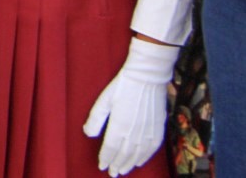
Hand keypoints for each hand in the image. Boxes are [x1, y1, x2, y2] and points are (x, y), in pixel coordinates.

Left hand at [83, 38, 179, 175]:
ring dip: (129, 164)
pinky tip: (140, 161)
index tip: (102, 166)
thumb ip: (95, 118)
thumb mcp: (104, 99)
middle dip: (117, 165)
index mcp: (119, 126)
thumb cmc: (123, 85)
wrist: (148, 76)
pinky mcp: (158, 128)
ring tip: (122, 171)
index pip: (111, 148)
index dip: (106, 158)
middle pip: (124, 154)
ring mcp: (148, 132)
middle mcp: (134, 133)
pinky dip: (145, 157)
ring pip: (138, 154)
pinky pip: (152, 149)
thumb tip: (88, 133)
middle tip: (112, 173)